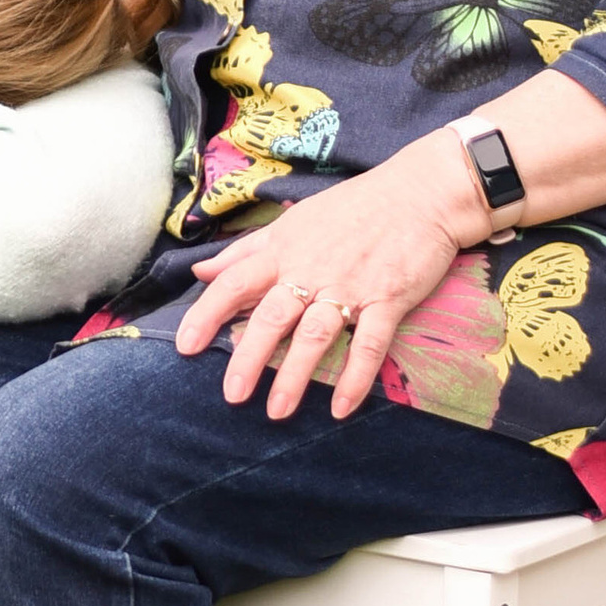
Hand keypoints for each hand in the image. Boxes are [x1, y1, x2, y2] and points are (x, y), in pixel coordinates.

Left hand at [173, 150, 484, 420]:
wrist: (421, 193)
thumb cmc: (352, 207)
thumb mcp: (292, 222)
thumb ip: (246, 251)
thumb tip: (201, 270)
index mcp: (284, 251)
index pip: (234, 283)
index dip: (207, 314)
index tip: (185, 346)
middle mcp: (312, 271)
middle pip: (272, 317)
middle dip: (249, 358)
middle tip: (232, 395)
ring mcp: (351, 287)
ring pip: (315, 336)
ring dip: (295, 376)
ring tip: (277, 411)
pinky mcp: (388, 300)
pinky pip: (370, 345)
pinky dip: (356, 378)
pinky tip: (340, 408)